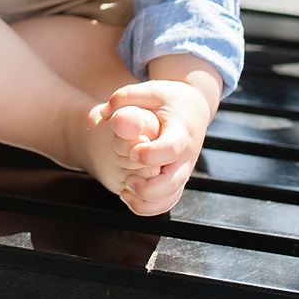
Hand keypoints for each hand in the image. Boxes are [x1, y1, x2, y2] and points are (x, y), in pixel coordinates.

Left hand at [105, 55, 221, 215]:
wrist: (193, 109)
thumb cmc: (167, 100)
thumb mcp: (150, 91)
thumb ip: (126, 97)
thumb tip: (105, 112)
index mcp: (180, 132)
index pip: (171, 149)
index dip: (152, 154)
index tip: (133, 153)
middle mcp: (186, 157)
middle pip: (173, 183)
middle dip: (148, 188)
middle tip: (127, 180)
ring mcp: (183, 171)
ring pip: (170, 198)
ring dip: (147, 203)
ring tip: (125, 191)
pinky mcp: (177, 180)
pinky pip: (167, 202)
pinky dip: (149, 207)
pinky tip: (128, 196)